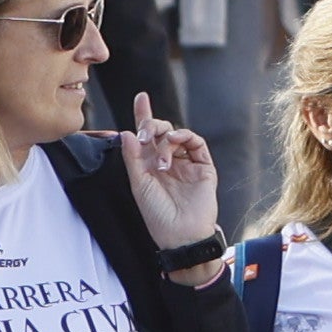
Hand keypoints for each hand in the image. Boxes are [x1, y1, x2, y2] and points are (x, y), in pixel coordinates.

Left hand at [114, 92, 217, 254]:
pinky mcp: (203, 166)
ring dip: (166, 136)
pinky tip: (174, 142)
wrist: (180, 234)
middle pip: (161, 131)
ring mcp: (187, 163)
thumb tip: (127, 133)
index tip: (141, 98)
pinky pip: (196, 143)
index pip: (147, 137)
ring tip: (161, 152)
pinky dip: (184, 137)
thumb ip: (133, 157)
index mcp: (150, 165)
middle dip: (152, 125)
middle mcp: (168, 161)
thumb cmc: (157, 214)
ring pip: (177, 135)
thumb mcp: (138, 184)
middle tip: (146, 133)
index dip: (144, 116)